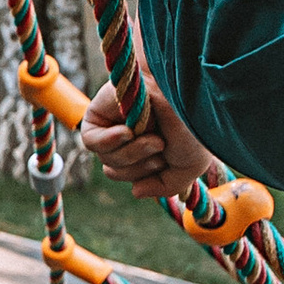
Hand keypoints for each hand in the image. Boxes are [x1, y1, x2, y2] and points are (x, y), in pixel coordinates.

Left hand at [80, 78, 207, 199]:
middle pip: (116, 172)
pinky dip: (110, 141)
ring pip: (106, 160)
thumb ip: (166, 187)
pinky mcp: (99, 114)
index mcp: (147, 150)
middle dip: (141, 166)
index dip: (151, 176)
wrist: (184, 93)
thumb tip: (135, 191)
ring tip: (152, 135)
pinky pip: (91, 143)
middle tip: (161, 143)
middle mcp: (129, 138)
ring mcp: (113, 125)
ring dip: (132, 153)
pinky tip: (127, 131)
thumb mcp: (189, 167)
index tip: (168, 158)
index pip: (134, 180)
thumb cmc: (192, 125)